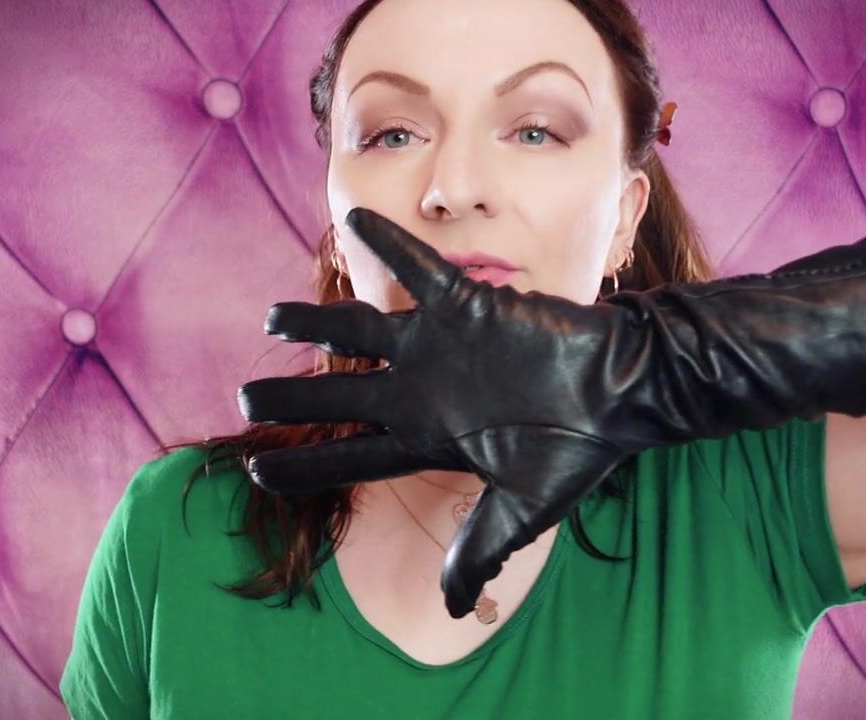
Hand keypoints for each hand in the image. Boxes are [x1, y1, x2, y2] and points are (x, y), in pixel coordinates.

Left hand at [237, 207, 651, 618]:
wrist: (624, 388)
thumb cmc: (577, 447)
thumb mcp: (525, 509)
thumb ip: (479, 550)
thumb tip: (451, 611)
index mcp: (428, 437)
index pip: (351, 455)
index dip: (303, 462)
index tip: (256, 469)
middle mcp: (421, 390)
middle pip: (339, 392)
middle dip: (291, 397)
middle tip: (241, 397)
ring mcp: (439, 345)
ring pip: (360, 326)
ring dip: (313, 320)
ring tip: (269, 317)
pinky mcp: (467, 304)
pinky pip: (418, 267)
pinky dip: (388, 244)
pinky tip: (352, 219)